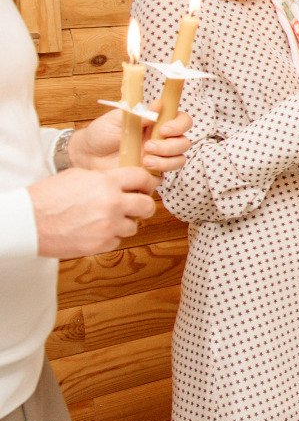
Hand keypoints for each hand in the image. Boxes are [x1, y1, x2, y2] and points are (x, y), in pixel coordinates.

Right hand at [30, 167, 156, 258]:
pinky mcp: (101, 244)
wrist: (28, 222)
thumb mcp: (78, 176)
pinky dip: (109, 237)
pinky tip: (94, 231)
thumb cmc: (49, 197)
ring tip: (105, 220)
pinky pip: (117, 240)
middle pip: (148, 206)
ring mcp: (108, 225)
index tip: (147, 188)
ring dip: (124, 223)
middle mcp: (112, 203)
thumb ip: (105, 178)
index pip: (143, 178)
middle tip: (136, 207)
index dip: (148, 183)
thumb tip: (125, 183)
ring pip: (133, 226)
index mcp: (107, 182)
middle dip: (143, 206)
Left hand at [70, 103, 192, 172]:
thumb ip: (139, 114)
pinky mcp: (150, 173)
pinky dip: (156, 172)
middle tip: (149, 146)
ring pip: (178, 160)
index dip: (179, 125)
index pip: (182, 121)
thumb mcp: (117, 119)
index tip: (164, 128)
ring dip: (165, 160)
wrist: (85, 154)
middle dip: (170, 146)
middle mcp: (161, 140)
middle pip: (183, 143)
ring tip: (144, 159)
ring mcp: (158, 158)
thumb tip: (158, 104)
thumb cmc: (101, 133)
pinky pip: (164, 176)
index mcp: (157, 123)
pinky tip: (141, 168)